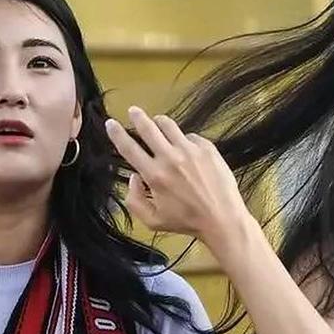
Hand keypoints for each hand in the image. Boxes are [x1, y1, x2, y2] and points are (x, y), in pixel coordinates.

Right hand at [104, 106, 252, 250]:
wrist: (222, 219)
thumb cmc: (186, 222)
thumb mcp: (152, 220)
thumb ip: (134, 200)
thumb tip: (133, 177)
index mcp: (154, 175)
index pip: (129, 148)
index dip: (117, 133)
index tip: (111, 123)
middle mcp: (170, 158)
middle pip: (148, 128)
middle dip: (137, 116)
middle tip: (133, 111)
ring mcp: (190, 150)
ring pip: (168, 125)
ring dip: (159, 121)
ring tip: (157, 122)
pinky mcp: (207, 148)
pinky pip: (189, 136)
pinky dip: (183, 139)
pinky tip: (185, 148)